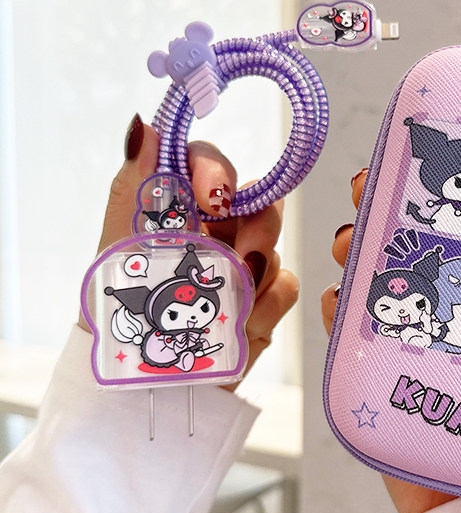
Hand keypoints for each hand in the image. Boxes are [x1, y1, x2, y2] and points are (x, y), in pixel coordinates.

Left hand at [78, 114, 298, 390]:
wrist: (150, 389)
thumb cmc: (125, 318)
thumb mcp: (121, 247)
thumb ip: (135, 185)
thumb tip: (143, 123)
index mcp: (178, 212)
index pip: (209, 167)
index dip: (218, 171)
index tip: (212, 196)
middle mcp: (215, 234)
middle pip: (257, 199)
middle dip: (252, 222)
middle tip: (237, 250)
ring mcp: (243, 268)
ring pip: (274, 242)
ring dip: (254, 269)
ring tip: (231, 296)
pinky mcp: (265, 303)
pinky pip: (287, 285)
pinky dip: (266, 303)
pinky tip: (241, 322)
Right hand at [321, 169, 460, 512]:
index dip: (452, 188)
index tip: (437, 156)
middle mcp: (455, 311)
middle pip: (414, 244)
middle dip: (387, 208)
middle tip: (374, 189)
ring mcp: (415, 342)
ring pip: (378, 281)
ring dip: (359, 251)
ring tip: (354, 241)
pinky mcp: (383, 380)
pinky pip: (351, 340)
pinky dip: (339, 314)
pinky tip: (339, 299)